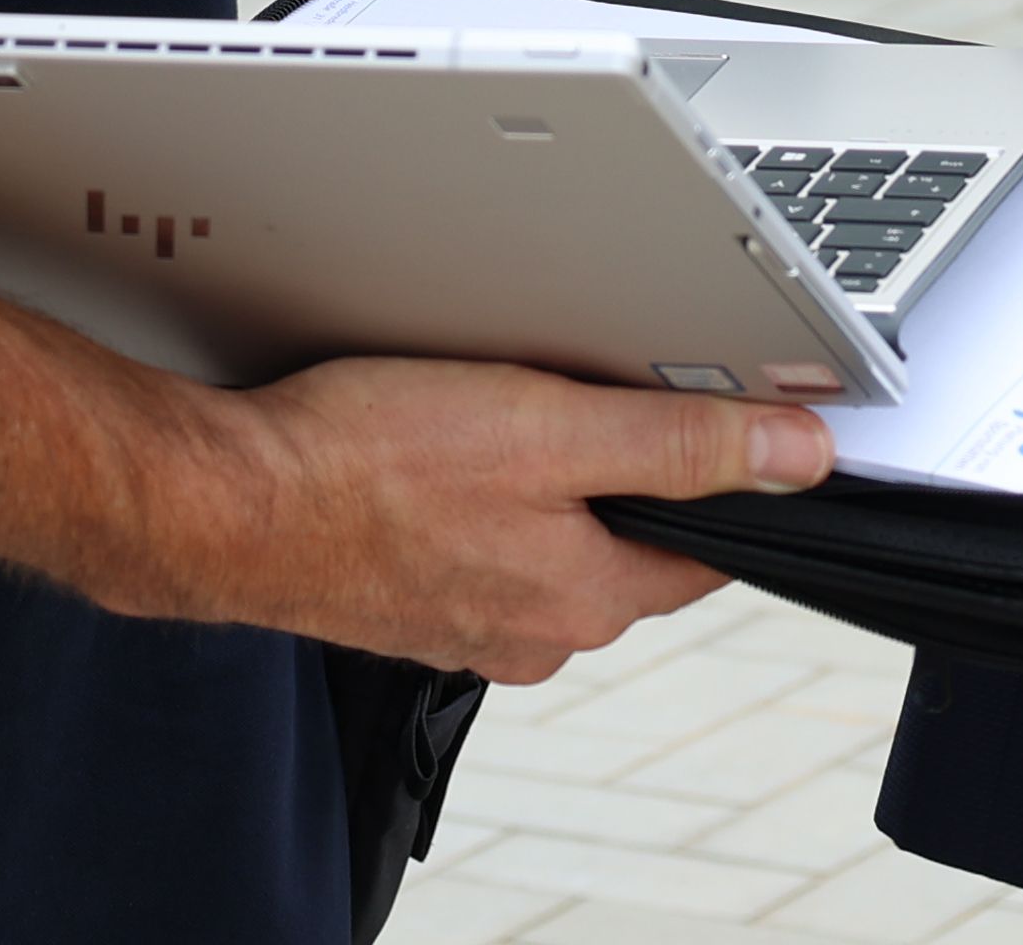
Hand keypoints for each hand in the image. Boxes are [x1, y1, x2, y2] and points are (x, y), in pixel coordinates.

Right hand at [138, 351, 832, 680]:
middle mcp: (534, 633)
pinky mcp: (402, 602)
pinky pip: (473, 546)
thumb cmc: (366, 465)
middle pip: (624, 542)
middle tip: (575, 389)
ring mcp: (464, 625)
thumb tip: (800, 454)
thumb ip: (682, 442)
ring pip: (544, 543)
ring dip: (536, 483)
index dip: (722, 476)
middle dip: (616, 468)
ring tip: (490, 410)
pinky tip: (428, 453)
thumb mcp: (550, 429)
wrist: (222, 505)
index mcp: (588, 601)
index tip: (718, 418)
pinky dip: (468, 499)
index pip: (707, 548)